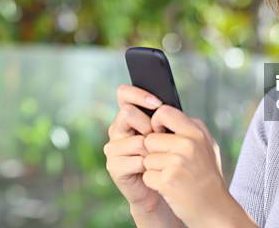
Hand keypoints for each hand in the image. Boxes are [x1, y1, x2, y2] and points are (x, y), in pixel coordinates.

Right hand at [104, 84, 165, 211]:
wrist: (162, 185)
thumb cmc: (166, 154)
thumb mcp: (166, 131)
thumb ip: (162, 117)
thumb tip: (164, 106)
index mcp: (128, 116)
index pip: (124, 94)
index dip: (139, 95)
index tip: (158, 103)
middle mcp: (117, 129)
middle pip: (128, 113)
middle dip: (149, 125)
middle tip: (159, 137)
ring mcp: (112, 148)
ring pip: (137, 140)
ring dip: (153, 149)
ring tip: (157, 156)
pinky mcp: (113, 166)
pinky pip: (137, 160)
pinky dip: (150, 165)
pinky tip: (151, 169)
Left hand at [142, 105, 235, 226]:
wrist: (215, 208)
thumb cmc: (206, 176)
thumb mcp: (206, 145)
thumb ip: (187, 128)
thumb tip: (162, 113)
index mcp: (196, 131)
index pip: (163, 112)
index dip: (156, 123)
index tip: (159, 134)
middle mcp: (188, 144)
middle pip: (149, 138)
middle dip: (153, 151)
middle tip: (168, 162)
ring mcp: (178, 162)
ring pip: (146, 158)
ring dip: (154, 169)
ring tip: (172, 175)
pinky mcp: (168, 180)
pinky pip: (146, 175)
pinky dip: (154, 183)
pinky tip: (169, 186)